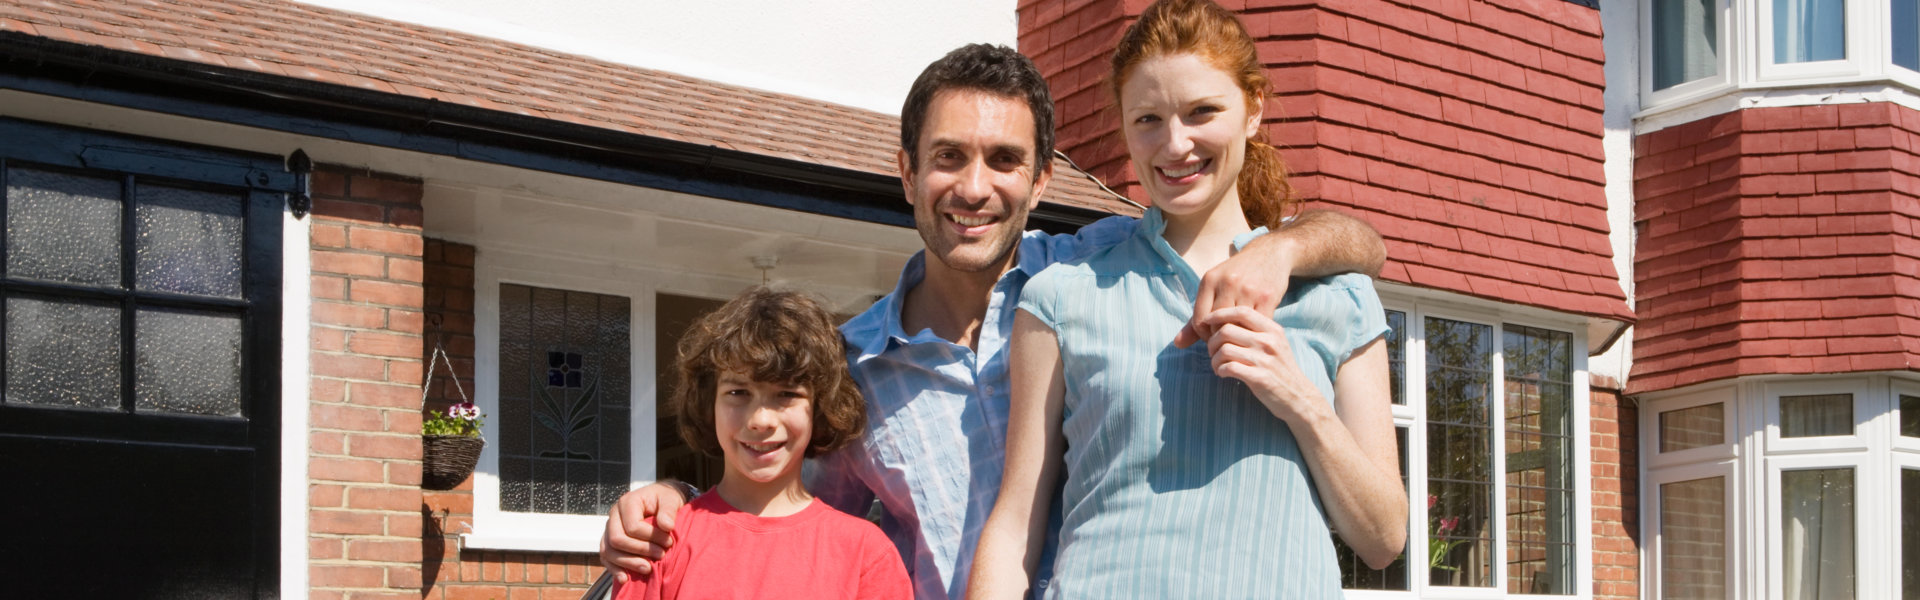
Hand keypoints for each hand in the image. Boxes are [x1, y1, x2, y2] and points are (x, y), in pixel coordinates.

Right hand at [599, 482, 688, 581]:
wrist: (662, 500)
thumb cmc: (666, 498)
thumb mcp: (671, 499)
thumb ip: (668, 510)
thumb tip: (666, 526)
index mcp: (627, 502)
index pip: (632, 526)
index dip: (651, 537)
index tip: (669, 542)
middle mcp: (614, 515)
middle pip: (617, 539)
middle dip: (640, 551)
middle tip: (661, 555)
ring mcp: (610, 528)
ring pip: (609, 551)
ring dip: (628, 563)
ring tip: (648, 569)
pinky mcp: (610, 541)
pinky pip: (606, 557)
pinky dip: (614, 569)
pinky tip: (625, 578)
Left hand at [1174, 239, 1294, 348]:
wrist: (1269, 253)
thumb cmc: (1236, 275)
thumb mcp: (1213, 287)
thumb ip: (1194, 318)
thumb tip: (1177, 344)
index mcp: (1209, 280)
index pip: (1199, 321)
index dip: (1203, 335)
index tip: (1211, 338)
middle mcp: (1227, 283)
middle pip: (1217, 324)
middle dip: (1220, 337)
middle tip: (1225, 341)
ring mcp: (1248, 289)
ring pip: (1236, 325)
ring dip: (1236, 336)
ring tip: (1237, 338)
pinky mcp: (1267, 296)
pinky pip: (1256, 323)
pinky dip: (1253, 331)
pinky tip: (1252, 332)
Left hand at [1198, 306, 1326, 423]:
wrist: (1298, 396)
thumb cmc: (1279, 368)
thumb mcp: (1275, 343)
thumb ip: (1255, 330)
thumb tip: (1223, 320)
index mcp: (1272, 330)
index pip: (1242, 312)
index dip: (1219, 314)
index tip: (1206, 322)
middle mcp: (1269, 342)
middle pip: (1226, 330)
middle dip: (1212, 341)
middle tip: (1212, 351)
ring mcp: (1265, 360)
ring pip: (1224, 349)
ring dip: (1213, 359)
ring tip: (1217, 365)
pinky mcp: (1260, 378)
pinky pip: (1228, 367)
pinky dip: (1220, 370)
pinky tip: (1223, 374)